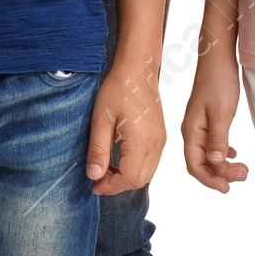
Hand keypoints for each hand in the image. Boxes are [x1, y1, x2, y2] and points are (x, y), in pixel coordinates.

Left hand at [86, 61, 165, 195]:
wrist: (138, 68)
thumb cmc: (118, 88)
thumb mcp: (101, 118)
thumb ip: (98, 149)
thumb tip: (94, 177)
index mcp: (142, 140)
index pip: (129, 179)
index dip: (110, 187)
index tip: (94, 184)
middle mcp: (156, 143)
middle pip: (140, 181)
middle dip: (118, 184)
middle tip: (98, 176)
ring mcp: (161, 140)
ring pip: (147, 173)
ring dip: (127, 177)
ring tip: (107, 167)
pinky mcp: (161, 135)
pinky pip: (151, 162)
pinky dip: (136, 168)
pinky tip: (120, 157)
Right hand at [182, 55, 248, 192]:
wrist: (218, 55)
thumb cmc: (218, 80)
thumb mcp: (221, 111)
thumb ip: (217, 138)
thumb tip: (215, 161)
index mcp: (191, 131)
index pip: (195, 166)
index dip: (210, 180)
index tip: (227, 188)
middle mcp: (192, 131)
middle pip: (203, 163)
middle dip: (221, 174)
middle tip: (243, 175)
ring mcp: (200, 125)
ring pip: (209, 155)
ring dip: (224, 165)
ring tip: (244, 169)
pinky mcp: (208, 119)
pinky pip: (213, 143)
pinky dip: (224, 152)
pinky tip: (235, 155)